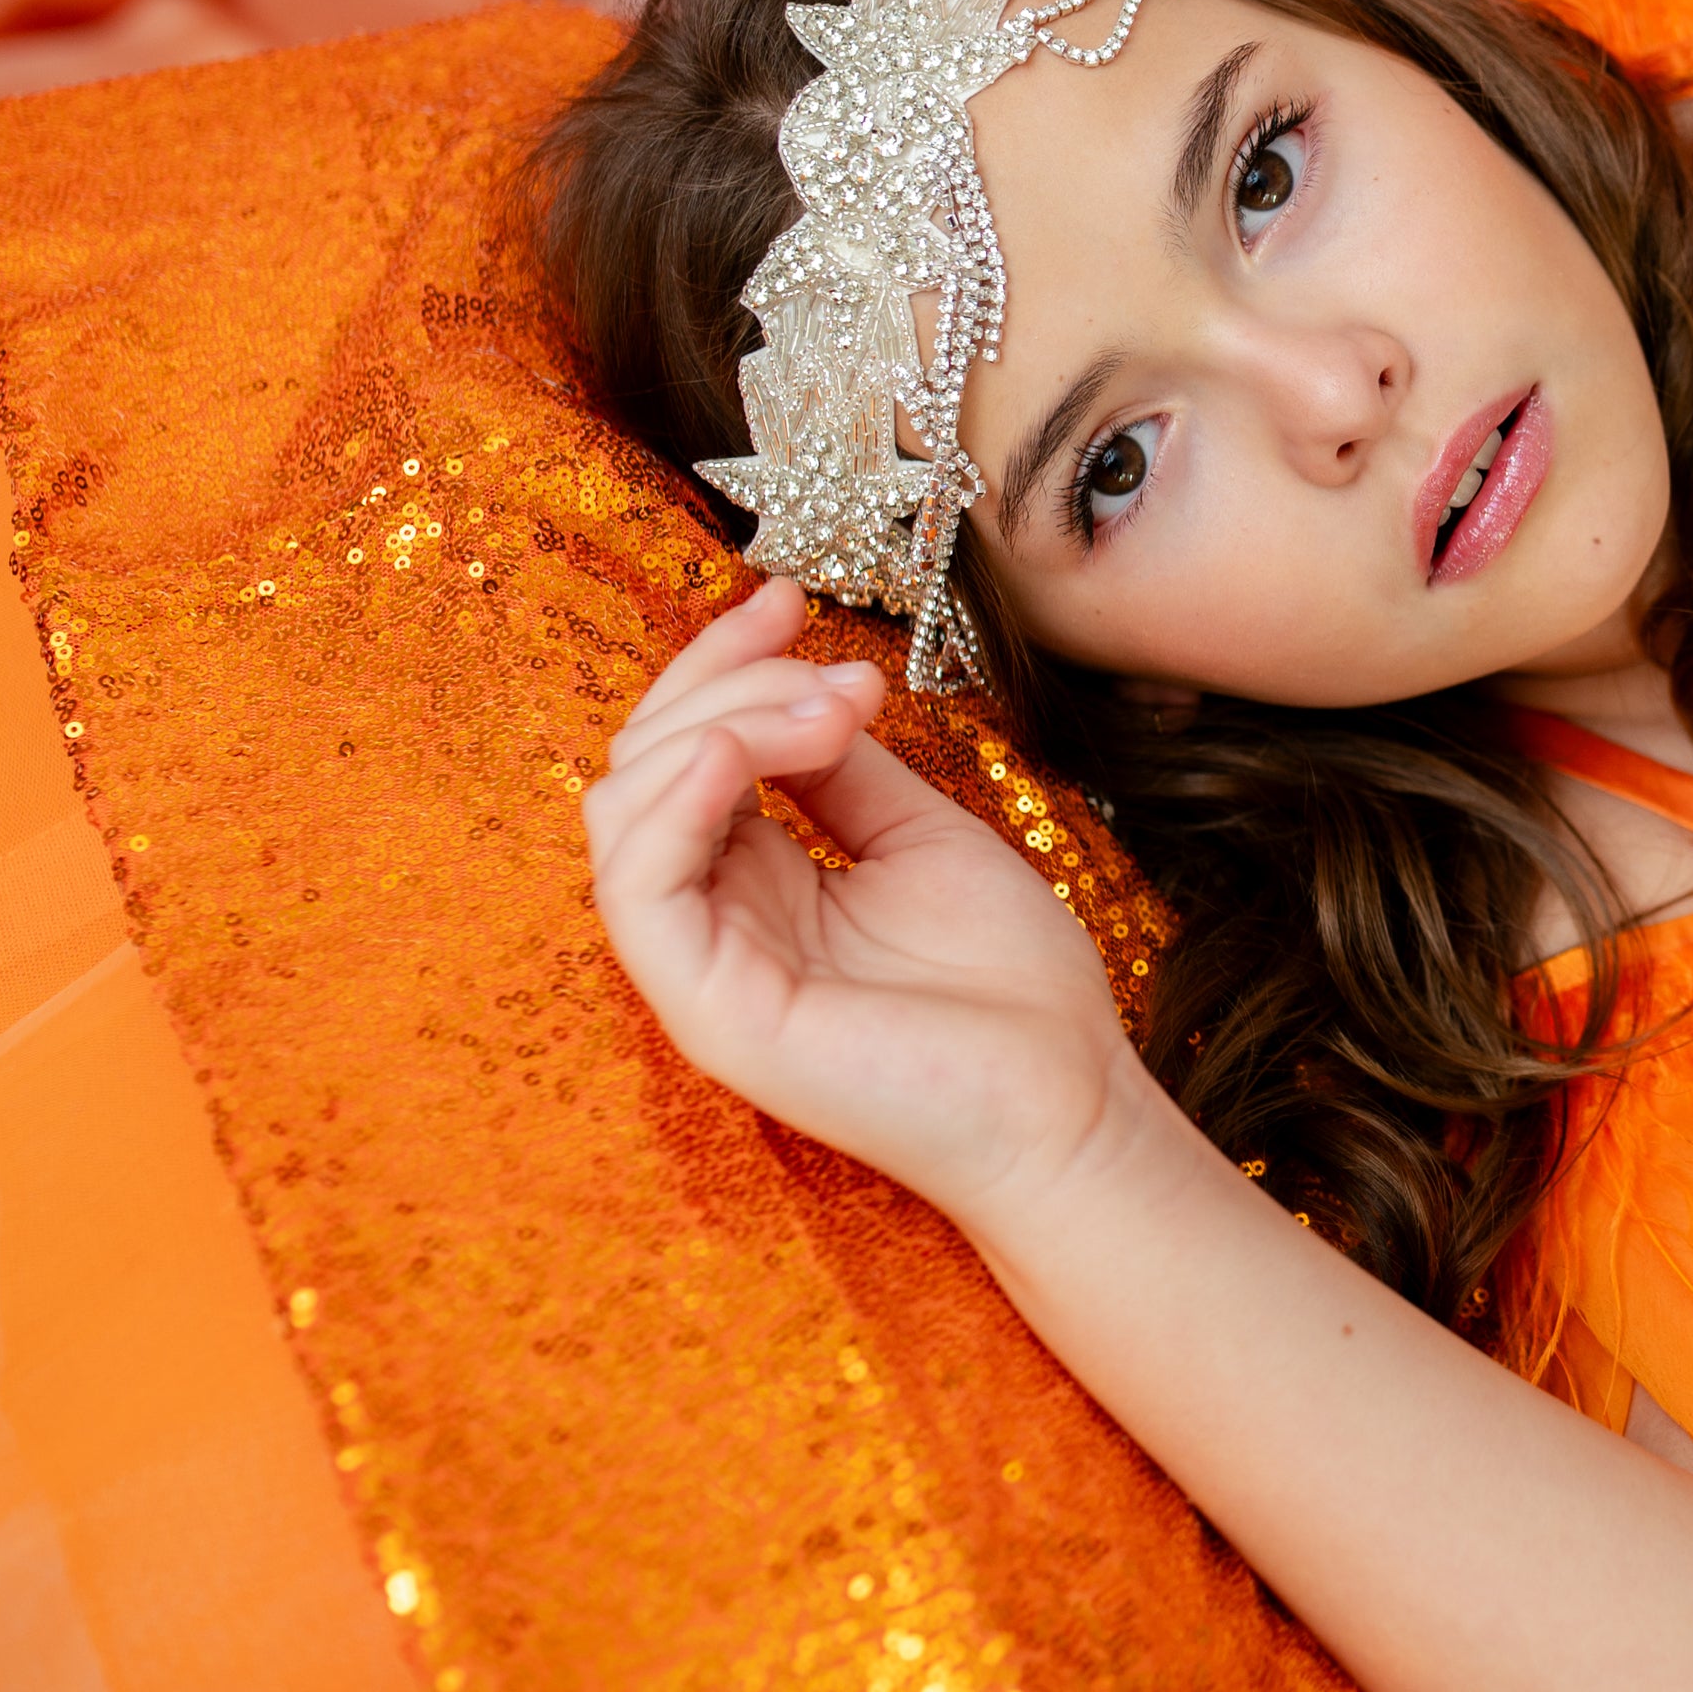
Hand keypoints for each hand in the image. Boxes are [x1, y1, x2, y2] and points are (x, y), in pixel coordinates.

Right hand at [582, 577, 1152, 1226]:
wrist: (1069, 1095)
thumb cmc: (1009, 986)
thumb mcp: (919, 835)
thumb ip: (840, 768)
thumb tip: (799, 682)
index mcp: (755, 879)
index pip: (685, 749)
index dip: (719, 662)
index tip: (787, 596)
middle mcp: (712, 918)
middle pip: (642, 763)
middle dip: (723, 681)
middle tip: (838, 675)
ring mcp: (701, 967)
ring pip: (623, 810)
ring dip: (718, 726)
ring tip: (829, 716)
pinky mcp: (708, 1010)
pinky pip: (636, 890)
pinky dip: (677, 800)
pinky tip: (748, 754)